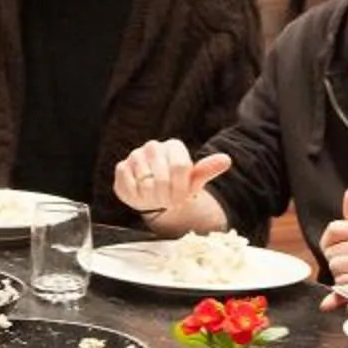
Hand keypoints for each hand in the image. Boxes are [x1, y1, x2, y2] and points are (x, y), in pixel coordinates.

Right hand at [112, 139, 231, 230]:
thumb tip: (226, 160)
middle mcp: (153, 147)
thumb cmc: (176, 186)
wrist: (155, 194)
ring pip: (145, 184)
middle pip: (162, 178)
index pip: (180, 168)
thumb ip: (208, 169)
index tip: (182, 197)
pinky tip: (141, 194)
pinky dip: (136, 196)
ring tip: (155, 196)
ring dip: (152, 198)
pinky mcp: (121, 167)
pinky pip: (129, 186)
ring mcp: (136, 155)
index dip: (181, 189)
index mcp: (174, 146)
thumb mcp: (194, 180)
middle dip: (166, 197)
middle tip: (167, 200)